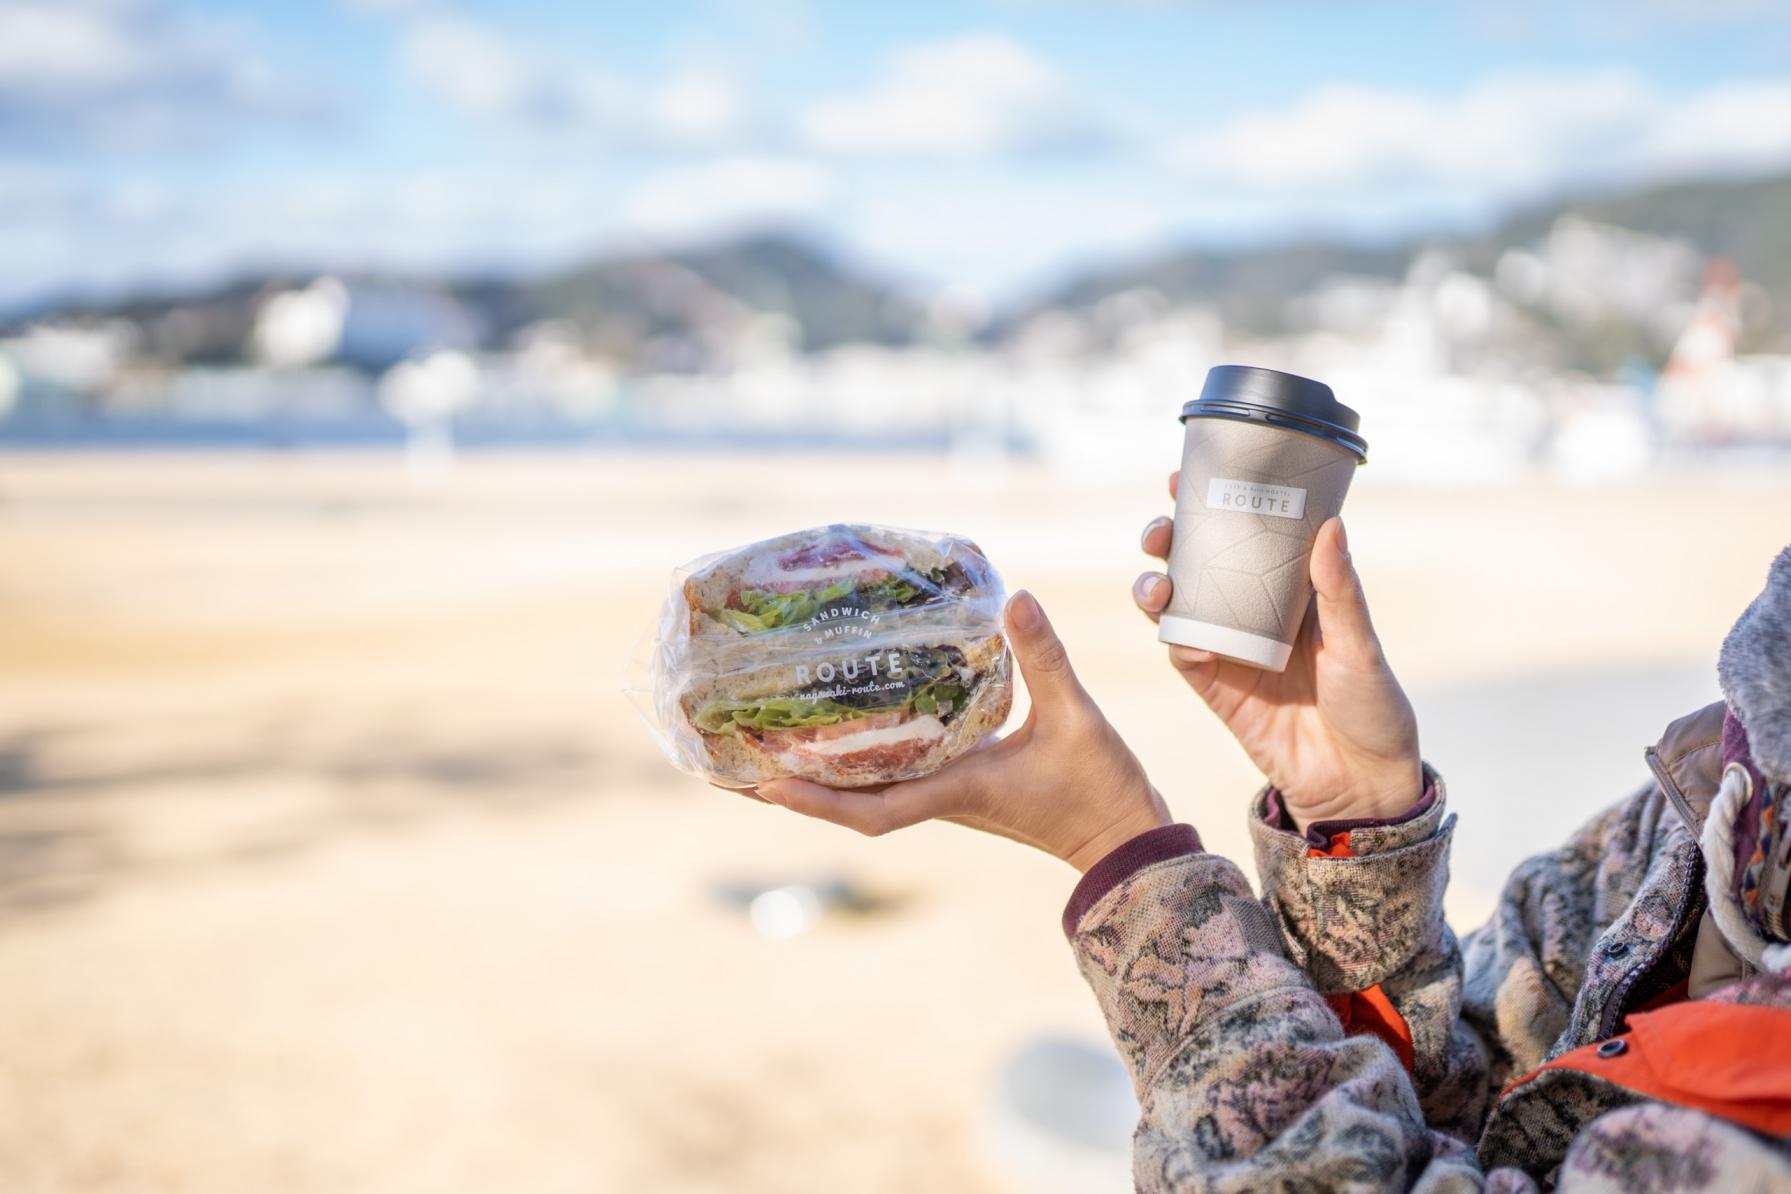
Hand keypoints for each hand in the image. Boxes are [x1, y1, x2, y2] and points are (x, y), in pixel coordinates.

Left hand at [757, 591, 1171, 871]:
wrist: (1128, 840)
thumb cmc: (1102, 788)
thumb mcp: (1076, 717)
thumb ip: (1045, 658)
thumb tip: (1015, 598)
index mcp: (956, 790)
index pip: (870, 810)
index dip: (816, 801)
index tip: (764, 784)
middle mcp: (941, 797)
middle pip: (848, 804)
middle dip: (791, 788)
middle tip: (731, 764)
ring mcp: (949, 794)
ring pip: (866, 792)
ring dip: (816, 777)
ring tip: (765, 747)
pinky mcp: (963, 784)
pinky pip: (894, 776)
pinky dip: (858, 763)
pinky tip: (842, 732)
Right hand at [1135, 472, 1420, 832]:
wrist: (1358, 784)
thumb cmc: (1373, 708)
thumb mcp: (1360, 646)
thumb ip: (1339, 593)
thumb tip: (1330, 526)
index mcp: (1295, 589)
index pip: (1250, 532)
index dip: (1216, 500)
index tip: (1188, 474)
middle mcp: (1256, 610)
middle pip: (1200, 561)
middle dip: (1171, 537)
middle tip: (1160, 527)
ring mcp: (1230, 647)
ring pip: (1179, 601)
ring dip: (1156, 581)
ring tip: (1156, 577)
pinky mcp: (1215, 686)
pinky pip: (1181, 652)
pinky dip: (1171, 634)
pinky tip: (1170, 623)